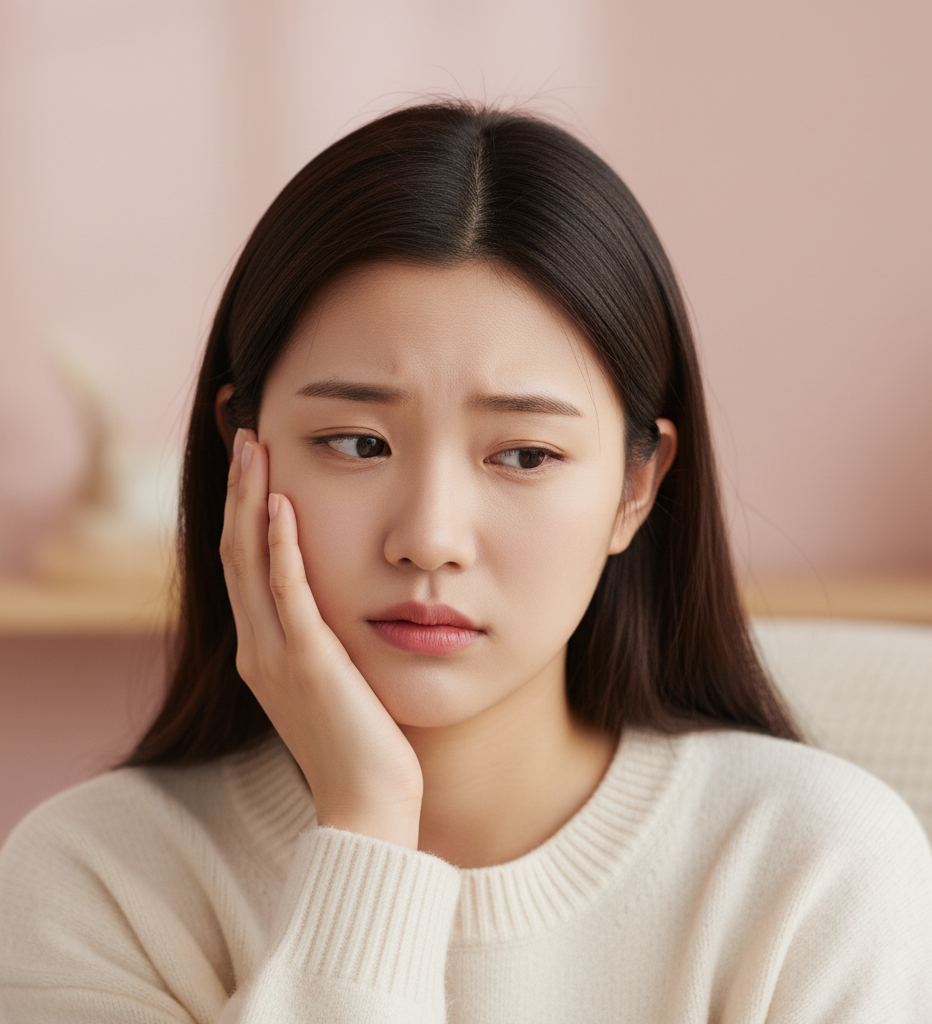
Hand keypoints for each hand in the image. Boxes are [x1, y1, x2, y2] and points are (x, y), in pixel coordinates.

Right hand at [220, 428, 422, 847]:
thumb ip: (325, 640)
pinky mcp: (308, 663)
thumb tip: (340, 602)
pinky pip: (287, 594)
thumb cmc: (362, 745)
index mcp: (265, 650)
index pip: (245, 564)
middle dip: (241, 490)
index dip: (245, 509)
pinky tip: (284, 504)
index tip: (255, 462)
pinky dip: (281, 546)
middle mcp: (259, 647)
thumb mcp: (337, 681)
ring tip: (255, 448)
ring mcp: (278, 655)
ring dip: (252, 501)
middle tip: (247, 434)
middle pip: (237, 551)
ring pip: (251, 562)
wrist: (368, 805)